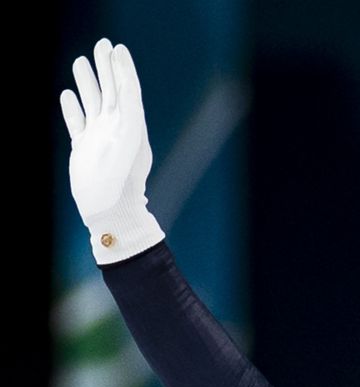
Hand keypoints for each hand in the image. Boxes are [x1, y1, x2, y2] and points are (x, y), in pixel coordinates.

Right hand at [60, 38, 163, 263]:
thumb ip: (128, 113)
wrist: (109, 208)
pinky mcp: (83, 148)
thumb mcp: (128, 141)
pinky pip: (77, 123)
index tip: (118, 49)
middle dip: (106, 67)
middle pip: (110, 90)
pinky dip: (72, 108)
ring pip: (92, 103)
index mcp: (131, 125)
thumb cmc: (122, 178)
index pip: (128, 90)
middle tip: (102, 44)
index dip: (123, 69)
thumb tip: (128, 86)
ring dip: (87, 82)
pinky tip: (67, 95)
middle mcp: (116, 129)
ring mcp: (99, 137)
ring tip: (81, 61)